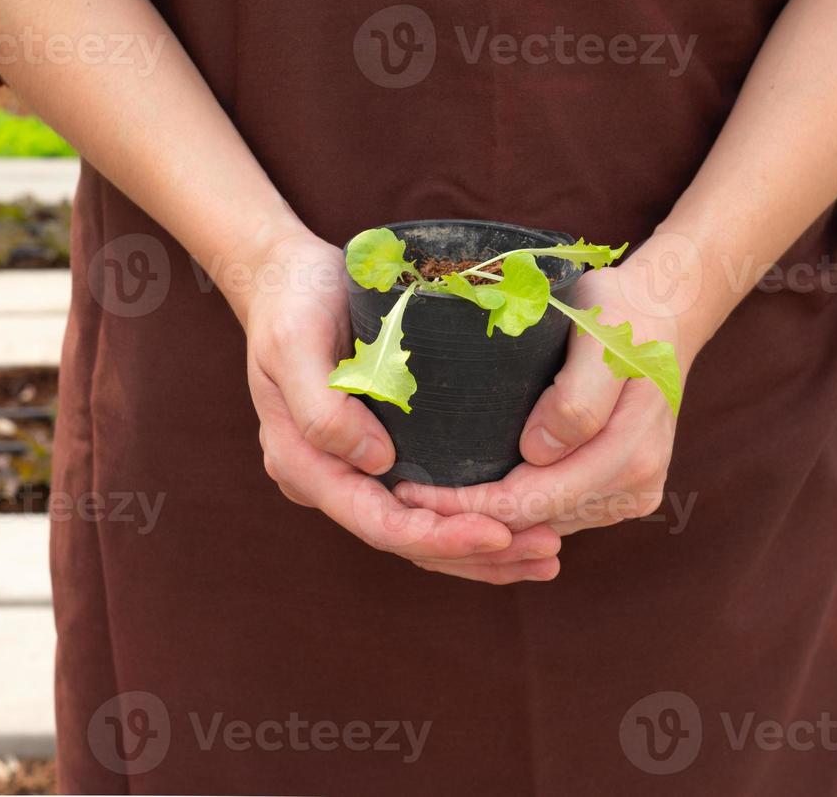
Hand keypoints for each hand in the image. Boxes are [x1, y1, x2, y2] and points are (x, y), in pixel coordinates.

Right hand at [240, 231, 562, 582]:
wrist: (288, 280)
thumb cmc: (292, 304)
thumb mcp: (295, 344)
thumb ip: (322, 408)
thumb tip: (376, 462)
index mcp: (303, 465)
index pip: (378, 523)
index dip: (440, 537)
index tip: (500, 532)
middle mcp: (328, 479)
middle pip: (407, 540)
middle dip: (477, 555)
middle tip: (547, 552)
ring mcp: (354, 469)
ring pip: (422, 531)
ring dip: (484, 551)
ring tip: (547, 554)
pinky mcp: (379, 452)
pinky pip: (427, 502)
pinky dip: (471, 519)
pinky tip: (520, 526)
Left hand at [395, 237, 704, 537]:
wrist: (664, 313)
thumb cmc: (622, 313)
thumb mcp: (601, 333)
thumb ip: (579, 395)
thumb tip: (538, 452)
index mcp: (629, 454)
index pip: (530, 502)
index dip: (465, 506)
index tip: (407, 491)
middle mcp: (635, 485)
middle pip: (531, 525)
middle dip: (463, 521)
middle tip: (398, 500)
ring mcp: (630, 494)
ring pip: (539, 529)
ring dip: (482, 524)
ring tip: (420, 503)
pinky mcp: (618, 492)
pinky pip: (553, 516)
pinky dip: (509, 514)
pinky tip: (465, 497)